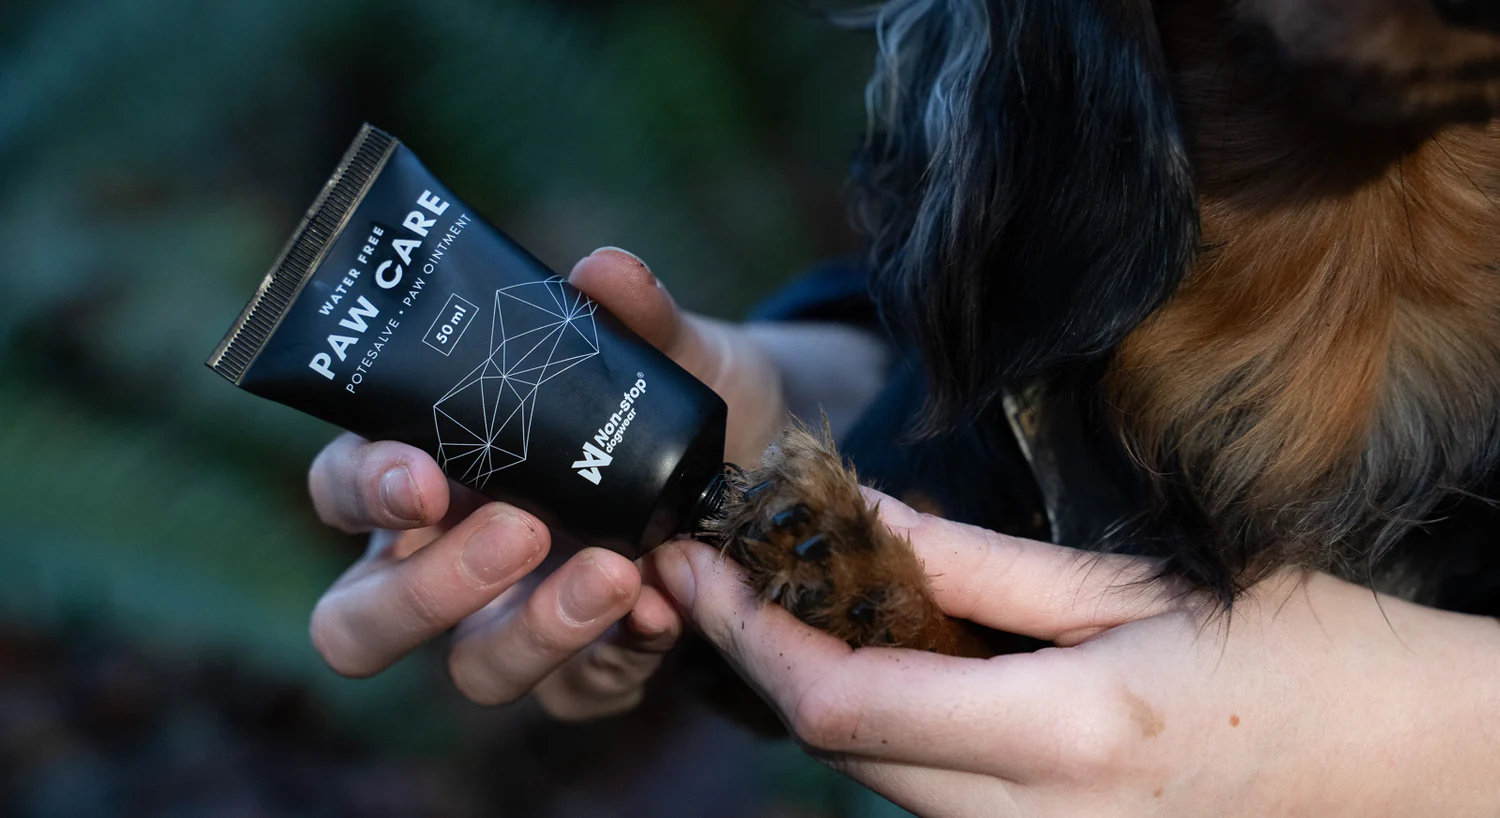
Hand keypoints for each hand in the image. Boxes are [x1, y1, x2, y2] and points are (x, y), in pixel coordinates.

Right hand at [305, 247, 786, 718]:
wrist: (763, 457)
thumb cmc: (672, 393)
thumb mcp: (662, 347)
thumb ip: (631, 312)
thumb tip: (605, 271)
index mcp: (427, 470)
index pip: (343, 490)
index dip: (364, 491)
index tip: (425, 476)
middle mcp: (449, 559)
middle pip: (359, 623)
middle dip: (424, 593)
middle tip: (520, 532)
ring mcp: (512, 622)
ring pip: (472, 670)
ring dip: (535, 631)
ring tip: (617, 571)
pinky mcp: (586, 666)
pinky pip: (578, 692)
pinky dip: (618, 657)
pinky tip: (665, 609)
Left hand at [649, 490, 1499, 816]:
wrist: (1406, 763)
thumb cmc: (1300, 648)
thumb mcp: (1135, 584)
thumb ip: (981, 566)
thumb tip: (860, 520)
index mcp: (1066, 735)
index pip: (844, 704)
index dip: (752, 633)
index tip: (698, 564)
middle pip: (838, 748)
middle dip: (763, 656)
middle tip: (722, 565)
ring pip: (876, 779)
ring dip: (816, 688)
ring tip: (789, 592)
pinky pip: (929, 797)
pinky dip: (882, 724)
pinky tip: (876, 651)